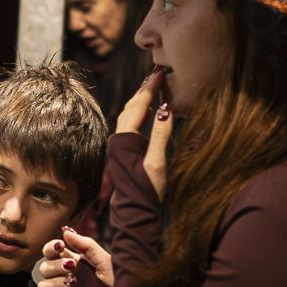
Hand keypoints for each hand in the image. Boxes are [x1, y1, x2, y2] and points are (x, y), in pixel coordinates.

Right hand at [33, 227, 112, 286]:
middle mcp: (65, 279)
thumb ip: (87, 245)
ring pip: (42, 286)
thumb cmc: (120, 286)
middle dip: (55, 265)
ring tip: (72, 282)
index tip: (60, 246)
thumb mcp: (105, 262)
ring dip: (54, 282)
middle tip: (71, 267)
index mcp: (74, 264)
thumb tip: (65, 231)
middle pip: (44, 267)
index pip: (52, 253)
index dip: (51, 248)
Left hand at [115, 69, 174, 197]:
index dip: (150, 89)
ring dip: (142, 99)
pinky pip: (132, 123)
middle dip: (145, 89)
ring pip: (130, 114)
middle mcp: (119, 139)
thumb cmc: (147, 191)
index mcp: (125, 140)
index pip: (139, 106)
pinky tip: (150, 110)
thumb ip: (161, 135)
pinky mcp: (125, 151)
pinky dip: (141, 112)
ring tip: (154, 86)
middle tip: (158, 74)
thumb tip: (166, 108)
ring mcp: (120, 145)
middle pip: (132, 106)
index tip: (161, 73)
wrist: (135, 213)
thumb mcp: (157, 163)